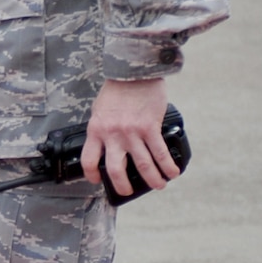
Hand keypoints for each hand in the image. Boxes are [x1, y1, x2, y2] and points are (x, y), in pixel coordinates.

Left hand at [81, 77, 179, 196]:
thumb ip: (102, 129)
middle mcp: (113, 134)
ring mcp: (132, 132)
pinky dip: (167, 165)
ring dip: (152, 179)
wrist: (134, 72)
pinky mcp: (150, 127)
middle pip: (116, 169)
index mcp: (97, 130)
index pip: (89, 159)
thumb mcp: (100, 110)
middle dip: (123, 185)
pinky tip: (172, 172)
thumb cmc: (117, 89)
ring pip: (143, 165)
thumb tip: (105, 144)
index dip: (92, 174)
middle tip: (128, 190)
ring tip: (159, 185)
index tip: (98, 180)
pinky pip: (159, 152)